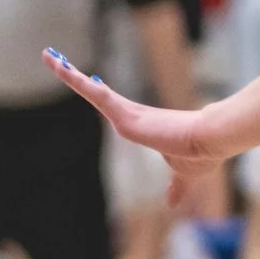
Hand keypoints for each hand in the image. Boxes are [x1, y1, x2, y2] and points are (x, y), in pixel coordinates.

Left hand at [44, 53, 223, 209]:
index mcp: (142, 123)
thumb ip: (176, 187)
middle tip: (54, 58)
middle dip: (74, 76)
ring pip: (88, 89)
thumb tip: (173, 204)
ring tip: (47, 55)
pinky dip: (74, 79)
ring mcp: (125, 113)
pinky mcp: (124, 114)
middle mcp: (131, 114)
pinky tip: (58, 66)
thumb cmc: (201, 154)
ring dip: (66, 72)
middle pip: (95, 92)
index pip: (112, 105)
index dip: (98, 92)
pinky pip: (93, 93)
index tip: (87, 80)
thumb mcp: (183, 175)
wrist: (212, 141)